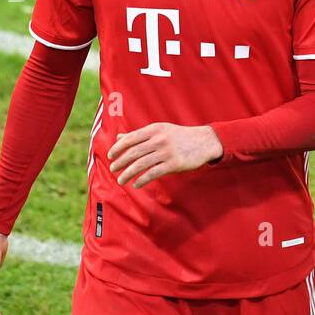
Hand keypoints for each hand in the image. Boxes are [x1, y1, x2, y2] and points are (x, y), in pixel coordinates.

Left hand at [108, 123, 222, 188]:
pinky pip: (153, 173)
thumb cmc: (179, 136)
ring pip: (141, 164)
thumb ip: (140, 135)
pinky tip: (136, 184)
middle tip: (112, 170)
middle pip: (133, 152)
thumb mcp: (160, 130)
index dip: (118, 148)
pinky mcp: (174, 164)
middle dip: (120, 162)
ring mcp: (166, 152)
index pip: (130, 138)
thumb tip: (119, 138)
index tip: (110, 156)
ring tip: (121, 180)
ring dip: (128, 173)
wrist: (204, 141)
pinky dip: (142, 180)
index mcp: (154, 129)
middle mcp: (159, 139)